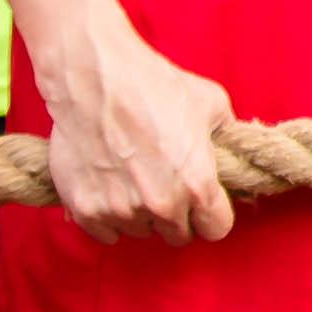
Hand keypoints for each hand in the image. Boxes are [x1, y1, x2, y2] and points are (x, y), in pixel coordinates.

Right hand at [41, 21, 238, 243]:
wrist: (95, 77)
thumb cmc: (153, 85)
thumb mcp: (211, 104)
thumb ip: (224, 135)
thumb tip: (227, 147)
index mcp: (197, 186)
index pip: (215, 229)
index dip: (211, 215)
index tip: (203, 204)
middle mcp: (160, 206)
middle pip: (177, 235)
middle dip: (176, 215)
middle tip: (165, 186)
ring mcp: (120, 210)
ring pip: (140, 231)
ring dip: (140, 215)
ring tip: (134, 180)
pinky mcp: (84, 208)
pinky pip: (104, 233)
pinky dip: (108, 218)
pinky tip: (110, 190)